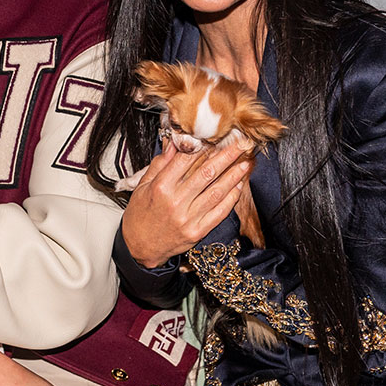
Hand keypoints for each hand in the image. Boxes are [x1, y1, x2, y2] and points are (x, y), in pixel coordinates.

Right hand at [121, 140, 252, 267]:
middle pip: (206, 173)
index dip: (203, 147)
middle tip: (240, 144)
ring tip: (245, 163)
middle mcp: (175, 202)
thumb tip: (174, 144)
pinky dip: (231, 198)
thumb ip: (159, 165)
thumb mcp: (143, 186)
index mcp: (161, 187)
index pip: (185, 161)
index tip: (215, 138)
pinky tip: (238, 186)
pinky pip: (219, 212)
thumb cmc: (140, 215)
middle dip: (226, 157)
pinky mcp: (197, 231)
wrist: (139, 247)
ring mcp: (188, 218)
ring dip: (233, 176)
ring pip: (216, 192)